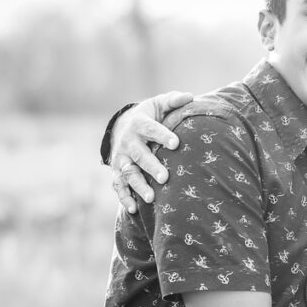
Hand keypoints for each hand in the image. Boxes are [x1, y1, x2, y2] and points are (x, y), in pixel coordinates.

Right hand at [110, 91, 191, 212]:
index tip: (176, 143)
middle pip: (139, 156)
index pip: (151, 129)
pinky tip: (133, 210)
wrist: (124, 126)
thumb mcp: (159, 105)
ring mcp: (121, 159)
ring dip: (138, 186)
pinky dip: (124, 198)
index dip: (162, 135)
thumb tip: (189, 97)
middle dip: (151, 167)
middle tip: (165, 178)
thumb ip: (173, 101)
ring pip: (128, 173)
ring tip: (151, 198)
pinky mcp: (117, 172)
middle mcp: (128, 142)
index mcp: (139, 124)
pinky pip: (118, 186)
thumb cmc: (149, 116)